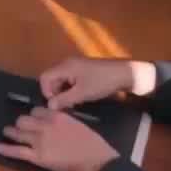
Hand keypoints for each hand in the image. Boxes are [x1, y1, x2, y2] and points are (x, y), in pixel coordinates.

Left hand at [0, 108, 119, 170]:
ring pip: (18, 132)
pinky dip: (5, 149)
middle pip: (24, 119)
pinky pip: (17, 151)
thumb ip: (63, 122)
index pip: (37, 111)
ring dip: (11, 132)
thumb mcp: (77, 125)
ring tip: (6, 132)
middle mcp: (45, 125)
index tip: (33, 119)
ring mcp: (39, 141)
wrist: (95, 160)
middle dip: (21, 123)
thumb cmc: (92, 144)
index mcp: (56, 116)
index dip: (34, 115)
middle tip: (19, 127)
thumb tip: (56, 123)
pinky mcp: (37, 156)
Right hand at [39, 55, 155, 108]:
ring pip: (61, 81)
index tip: (58, 104)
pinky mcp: (84, 70)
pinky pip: (70, 80)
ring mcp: (76, 66)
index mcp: (65, 66)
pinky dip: (72, 89)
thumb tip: (49, 106)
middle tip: (68, 105)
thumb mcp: (82, 93)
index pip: (45, 78)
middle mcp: (68, 63)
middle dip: (57, 93)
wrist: (125, 74)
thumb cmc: (102, 82)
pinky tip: (82, 97)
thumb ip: (64, 100)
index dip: (47, 92)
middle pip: (52, 79)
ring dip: (65, 93)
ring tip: (76, 102)